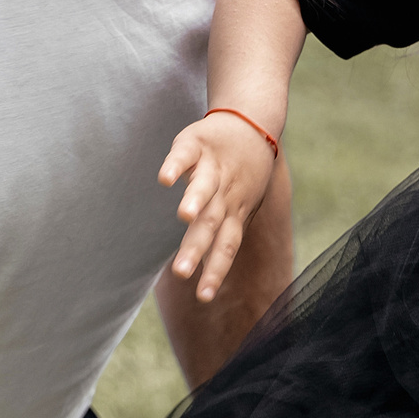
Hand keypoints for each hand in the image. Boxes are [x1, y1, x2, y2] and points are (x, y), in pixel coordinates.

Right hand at [158, 112, 279, 300]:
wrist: (253, 120)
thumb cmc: (243, 173)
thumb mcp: (242, 206)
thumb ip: (224, 236)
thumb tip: (209, 272)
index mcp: (234, 212)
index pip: (226, 247)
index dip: (215, 271)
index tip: (204, 298)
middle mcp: (225, 193)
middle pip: (212, 223)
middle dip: (196, 248)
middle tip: (180, 273)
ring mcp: (211, 167)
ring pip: (204, 186)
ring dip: (195, 201)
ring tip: (184, 216)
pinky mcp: (196, 143)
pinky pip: (185, 155)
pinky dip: (176, 165)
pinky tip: (165, 180)